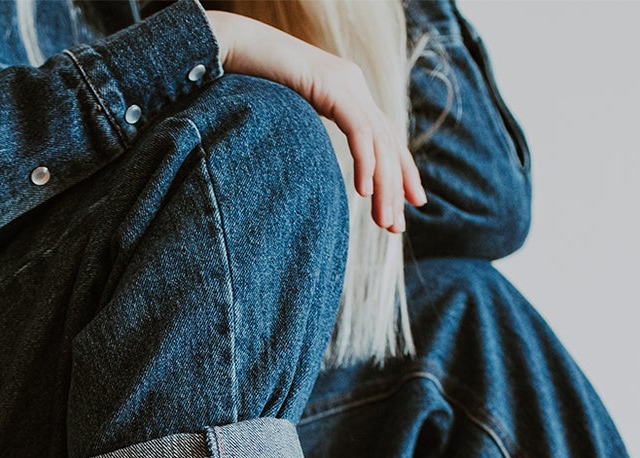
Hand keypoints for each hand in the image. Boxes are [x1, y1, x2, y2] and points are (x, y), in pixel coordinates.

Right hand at [203, 9, 426, 232]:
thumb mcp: (287, 114)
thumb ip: (306, 133)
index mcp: (346, 92)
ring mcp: (345, 83)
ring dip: (385, 187)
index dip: (400, 172)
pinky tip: (364, 192)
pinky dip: (365, 162)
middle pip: (389, 143)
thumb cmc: (247, 83)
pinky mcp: (331, 86)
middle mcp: (353, 85)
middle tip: (396, 228)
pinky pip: (358, 130)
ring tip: (385, 222)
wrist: (231, 47)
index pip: (384, 137)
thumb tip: (306, 167)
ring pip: (379, 142)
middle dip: (396, 188)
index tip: (408, 205)